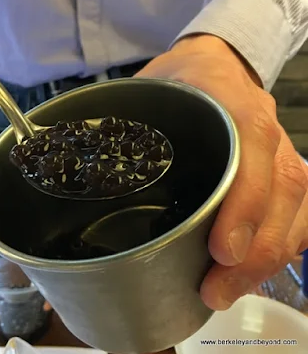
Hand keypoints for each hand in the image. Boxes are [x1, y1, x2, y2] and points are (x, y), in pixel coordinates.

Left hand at [136, 34, 307, 309]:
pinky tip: (258, 271)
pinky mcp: (281, 165)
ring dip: (270, 256)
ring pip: (296, 204)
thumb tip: (68, 175)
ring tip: (229, 290)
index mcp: (226, 97)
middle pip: (282, 186)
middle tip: (216, 290)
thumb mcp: (142, 88)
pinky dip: (285, 244)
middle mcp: (263, 122)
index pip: (251, 144)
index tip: (222, 251)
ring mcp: (279, 145)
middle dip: (256, 248)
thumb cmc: (173, 79)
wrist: (213, 62)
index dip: (243, 200)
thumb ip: (118, 124)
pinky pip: (301, 208)